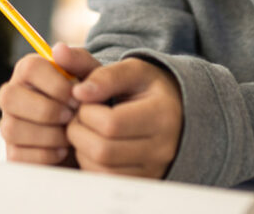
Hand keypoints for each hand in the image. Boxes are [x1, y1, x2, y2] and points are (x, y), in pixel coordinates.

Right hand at [0, 43, 99, 164]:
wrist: (96, 130)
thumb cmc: (91, 96)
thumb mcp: (93, 75)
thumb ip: (79, 59)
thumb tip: (58, 48)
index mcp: (30, 70)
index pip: (29, 67)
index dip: (54, 83)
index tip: (77, 94)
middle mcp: (14, 94)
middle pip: (9, 97)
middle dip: (46, 109)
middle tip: (72, 115)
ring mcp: (10, 123)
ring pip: (11, 128)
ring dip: (47, 133)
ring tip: (70, 133)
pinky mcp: (12, 152)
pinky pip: (17, 155)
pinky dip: (45, 154)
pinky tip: (63, 149)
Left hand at [66, 58, 182, 178]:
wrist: (175, 110)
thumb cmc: (151, 88)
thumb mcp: (135, 70)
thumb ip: (107, 76)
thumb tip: (78, 92)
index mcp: (163, 115)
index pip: (112, 124)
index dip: (87, 112)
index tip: (85, 101)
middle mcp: (162, 148)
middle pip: (103, 151)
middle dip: (79, 132)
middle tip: (80, 117)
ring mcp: (153, 169)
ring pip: (100, 171)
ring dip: (82, 150)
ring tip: (87, 130)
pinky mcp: (141, 182)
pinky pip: (104, 181)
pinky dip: (90, 164)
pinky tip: (94, 145)